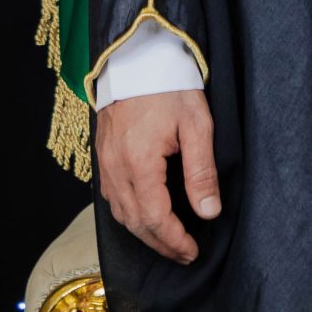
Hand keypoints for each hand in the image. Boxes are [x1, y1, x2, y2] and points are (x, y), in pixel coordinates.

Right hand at [97, 88, 220, 264]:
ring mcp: (105, 163)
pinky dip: (129, 214)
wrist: (137, 57)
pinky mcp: (103, 155)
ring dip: (144, 232)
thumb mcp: (196, 124)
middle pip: (135, 222)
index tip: (193, 251)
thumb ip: (201, 171)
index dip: (174, 240)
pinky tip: (145, 215)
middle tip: (184, 254)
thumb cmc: (170, 86)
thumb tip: (208, 211)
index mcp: (139, 163)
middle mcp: (116, 168)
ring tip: (168, 241)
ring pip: (120, 213)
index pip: (155, 218)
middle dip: (160, 244)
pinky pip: (112, 197)